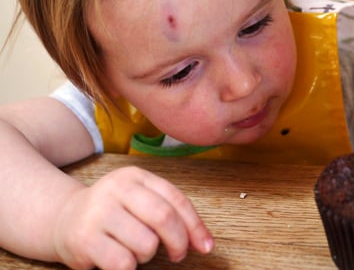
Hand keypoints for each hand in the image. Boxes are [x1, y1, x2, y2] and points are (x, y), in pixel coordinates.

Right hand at [52, 166, 212, 268]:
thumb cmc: (113, 213)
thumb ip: (170, 212)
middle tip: (177, 254)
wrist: (64, 219)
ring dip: (147, 255)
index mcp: (135, 176)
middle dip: (178, 242)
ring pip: (145, 243)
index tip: (206, 247)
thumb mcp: (140, 200)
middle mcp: (116, 189)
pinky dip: (129, 267)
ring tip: (135, 250)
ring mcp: (98, 213)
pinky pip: (123, 262)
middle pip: (164, 217)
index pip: (176, 199)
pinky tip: (119, 259)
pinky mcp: (84, 240)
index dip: (195, 225)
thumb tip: (205, 242)